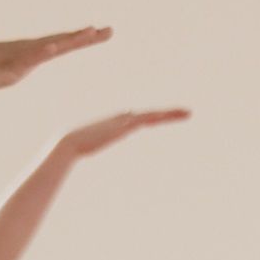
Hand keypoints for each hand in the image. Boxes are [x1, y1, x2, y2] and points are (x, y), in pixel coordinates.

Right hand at [0, 27, 109, 94]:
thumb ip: (9, 70)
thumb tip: (13, 70)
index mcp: (27, 56)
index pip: (59, 45)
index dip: (78, 38)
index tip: (98, 31)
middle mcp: (26, 53)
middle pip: (61, 43)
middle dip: (85, 37)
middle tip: (110, 31)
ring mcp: (17, 59)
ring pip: (49, 48)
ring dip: (70, 40)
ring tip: (91, 32)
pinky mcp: (8, 68)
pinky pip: (28, 59)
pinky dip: (42, 51)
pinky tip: (56, 46)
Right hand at [54, 106, 188, 163]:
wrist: (70, 142)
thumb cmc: (81, 146)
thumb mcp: (98, 144)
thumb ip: (104, 139)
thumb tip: (105, 138)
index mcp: (121, 122)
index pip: (145, 118)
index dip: (159, 118)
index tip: (169, 116)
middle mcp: (124, 119)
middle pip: (152, 115)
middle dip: (170, 114)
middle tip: (189, 113)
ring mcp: (123, 122)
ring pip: (152, 116)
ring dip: (169, 115)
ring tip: (187, 114)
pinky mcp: (121, 127)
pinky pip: (144, 121)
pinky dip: (156, 118)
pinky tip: (166, 117)